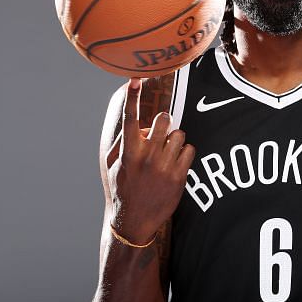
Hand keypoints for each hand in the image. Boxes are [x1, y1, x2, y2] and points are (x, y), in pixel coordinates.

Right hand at [105, 78, 195, 243]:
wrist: (133, 222)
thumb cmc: (121, 189)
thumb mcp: (111, 166)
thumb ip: (121, 142)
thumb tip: (138, 124)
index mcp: (127, 153)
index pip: (130, 119)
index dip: (132, 97)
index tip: (136, 79)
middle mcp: (146, 157)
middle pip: (164, 120)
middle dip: (164, 122)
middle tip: (161, 134)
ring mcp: (163, 167)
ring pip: (179, 134)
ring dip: (175, 140)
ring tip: (168, 153)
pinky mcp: (179, 177)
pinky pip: (189, 149)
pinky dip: (185, 154)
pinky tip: (176, 164)